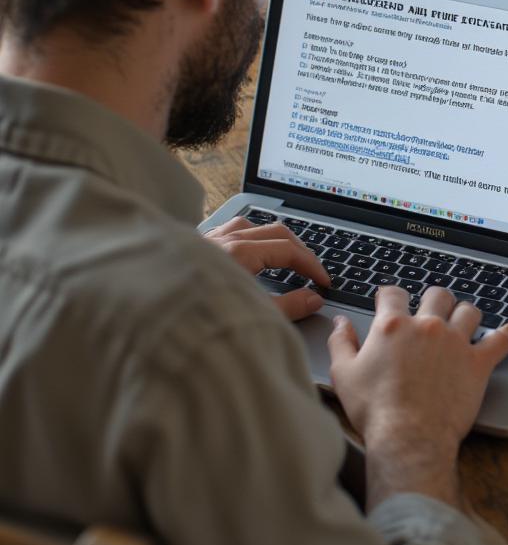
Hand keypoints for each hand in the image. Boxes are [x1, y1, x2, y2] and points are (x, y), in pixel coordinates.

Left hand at [204, 217, 328, 319]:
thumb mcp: (251, 316)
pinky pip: (227, 231)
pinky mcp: (193, 248)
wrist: (146, 318)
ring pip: (250, 226)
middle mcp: (223, 240)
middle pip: (276, 231)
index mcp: (240, 253)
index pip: (289, 250)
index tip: (323, 283)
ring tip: (284, 257)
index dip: (312, 266)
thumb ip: (288, 307)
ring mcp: (207, 241)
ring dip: (272, 239)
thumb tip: (313, 298)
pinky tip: (245, 253)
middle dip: (299, 249)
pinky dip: (246, 238)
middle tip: (312, 270)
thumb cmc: (195, 318)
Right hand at [328, 285, 507, 508]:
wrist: (408, 438)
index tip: (391, 300)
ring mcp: (455, 342)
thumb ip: (341, 343)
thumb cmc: (375, 410)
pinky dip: (506, 334)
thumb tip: (341, 323)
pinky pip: (500, 341)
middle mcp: (427, 327)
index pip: (393, 293)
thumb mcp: (344, 374)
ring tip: (463, 321)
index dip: (390, 295)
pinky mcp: (477, 363)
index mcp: (393, 326)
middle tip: (432, 310)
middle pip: (437, 295)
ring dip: (465, 314)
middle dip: (433, 300)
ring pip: (468, 311)